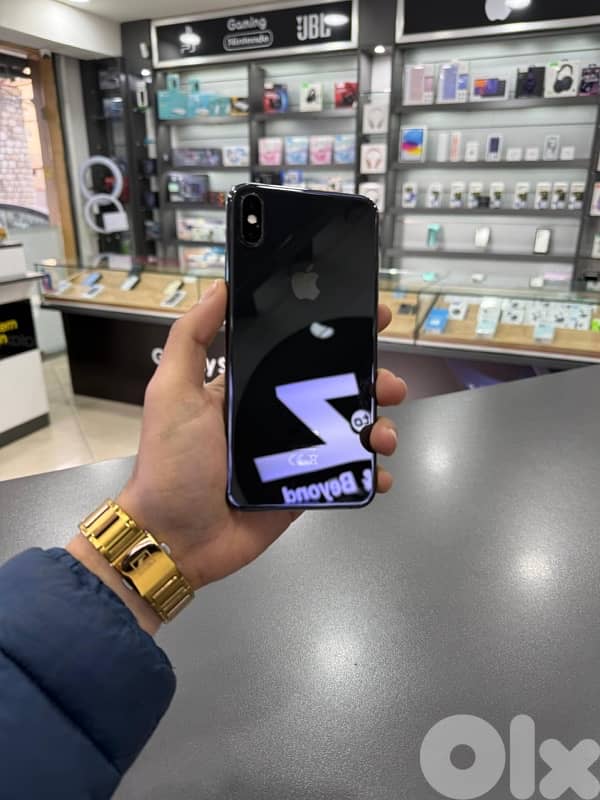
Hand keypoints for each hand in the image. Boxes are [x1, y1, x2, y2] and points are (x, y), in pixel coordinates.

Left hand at [117, 279, 406, 593]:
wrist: (176, 538)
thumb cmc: (171, 463)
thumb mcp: (172, 392)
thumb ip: (190, 338)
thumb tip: (219, 288)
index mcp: (249, 388)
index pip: (299, 351)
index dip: (335, 333)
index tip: (368, 318)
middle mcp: (276, 415)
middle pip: (336, 389)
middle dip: (370, 380)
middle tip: (388, 384)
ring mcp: (295, 454)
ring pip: (349, 430)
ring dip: (376, 425)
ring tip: (382, 434)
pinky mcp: (305, 490)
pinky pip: (347, 476)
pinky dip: (371, 473)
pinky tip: (382, 472)